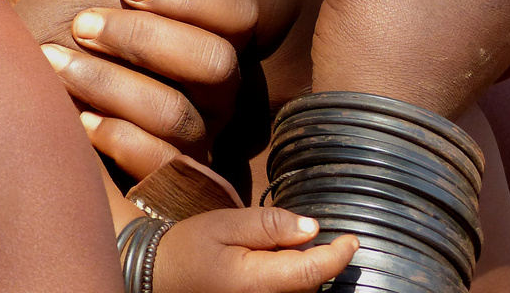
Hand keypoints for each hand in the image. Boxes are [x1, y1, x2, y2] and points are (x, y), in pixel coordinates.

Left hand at [12, 0, 257, 178]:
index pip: (239, 11)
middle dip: (145, 40)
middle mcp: (217, 87)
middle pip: (214, 62)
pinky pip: (161, 170)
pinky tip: (75, 119)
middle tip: (83, 26)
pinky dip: (118, 141)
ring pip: (179, 116)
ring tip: (56, 66)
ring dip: (114, 88)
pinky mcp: (167, 183)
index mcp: (208, 30)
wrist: (28, 97)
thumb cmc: (58, 18)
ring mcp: (197, 138)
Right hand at [154, 209, 356, 292]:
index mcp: (253, 282)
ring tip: (282, 251)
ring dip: (304, 274)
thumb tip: (312, 227)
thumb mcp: (225, 224)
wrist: (156, 277)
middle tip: (306, 235)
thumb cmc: (189, 248)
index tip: (353, 239)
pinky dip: (290, 283)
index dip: (337, 256)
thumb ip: (269, 225)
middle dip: (318, 262)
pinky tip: (275, 267)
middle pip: (310, 286)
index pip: (311, 273)